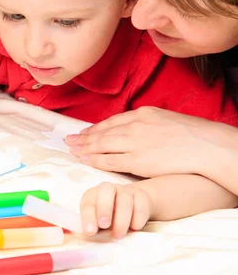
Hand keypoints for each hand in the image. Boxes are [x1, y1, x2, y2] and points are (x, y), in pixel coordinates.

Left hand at [65, 107, 237, 178]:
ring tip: (73, 150)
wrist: (206, 146)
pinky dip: (95, 160)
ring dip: (85, 148)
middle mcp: (135, 126)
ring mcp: (134, 143)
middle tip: (69, 140)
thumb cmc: (193, 134)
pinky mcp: (137, 160)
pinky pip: (109, 160)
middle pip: (102, 132)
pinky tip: (85, 160)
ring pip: (101, 145)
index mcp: (143, 114)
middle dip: (84, 137)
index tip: (85, 131)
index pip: (112, 121)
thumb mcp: (167, 119)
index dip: (96, 128)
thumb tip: (137, 126)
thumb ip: (148, 122)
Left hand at [80, 182, 152, 238]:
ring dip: (121, 219)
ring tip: (118, 235)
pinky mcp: (142, 197)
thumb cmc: (109, 217)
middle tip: (104, 226)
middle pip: (106, 191)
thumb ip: (93, 226)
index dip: (88, 217)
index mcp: (93, 194)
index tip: (90, 232)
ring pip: (125, 200)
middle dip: (104, 208)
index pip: (88, 202)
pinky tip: (134, 228)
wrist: (133, 205)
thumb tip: (91, 234)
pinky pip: (141, 205)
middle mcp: (109, 189)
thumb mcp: (98, 221)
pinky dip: (138, 218)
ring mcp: (126, 191)